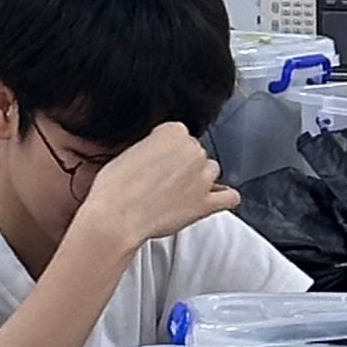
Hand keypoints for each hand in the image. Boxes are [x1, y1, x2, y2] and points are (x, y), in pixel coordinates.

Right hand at [76, 122, 237, 259]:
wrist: (118, 215)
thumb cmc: (116, 185)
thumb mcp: (128, 150)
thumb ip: (152, 146)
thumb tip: (161, 155)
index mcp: (173, 131)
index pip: (179, 134)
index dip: (167, 148)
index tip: (159, 158)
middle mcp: (192, 151)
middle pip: (196, 152)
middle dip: (184, 164)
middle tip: (164, 178)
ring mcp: (202, 178)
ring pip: (211, 171)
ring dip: (200, 178)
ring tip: (180, 190)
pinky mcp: (206, 203)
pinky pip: (230, 197)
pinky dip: (224, 197)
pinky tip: (213, 198)